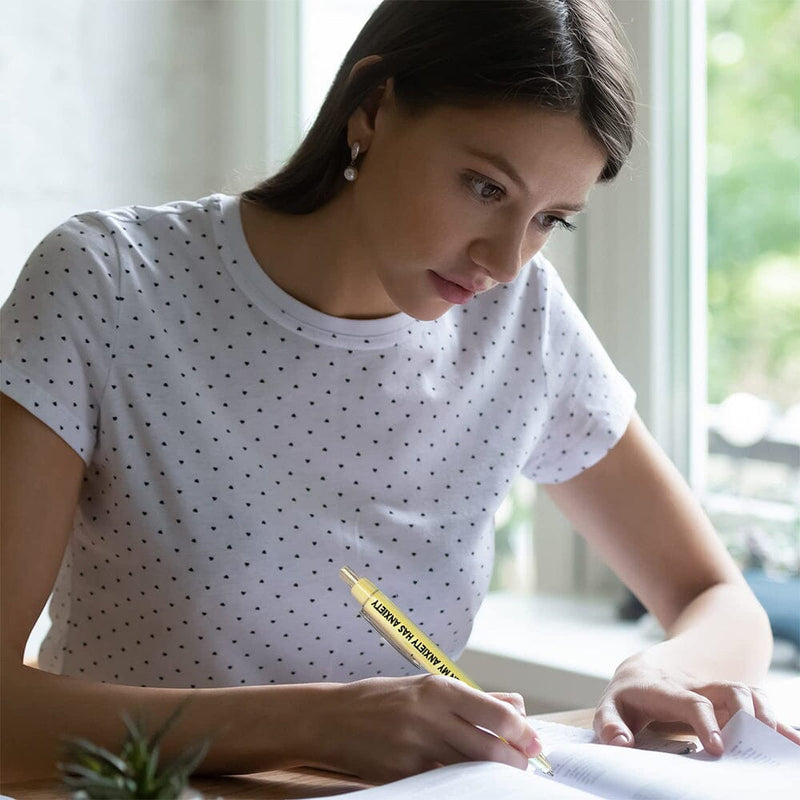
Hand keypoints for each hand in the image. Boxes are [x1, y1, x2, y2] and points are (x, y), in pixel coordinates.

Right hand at [312, 675, 541, 781]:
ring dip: (493, 775)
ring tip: (502, 773)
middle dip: (517, 761)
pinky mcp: (403, 776)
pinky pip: (445, 783)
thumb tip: (516, 705)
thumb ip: (473, 698)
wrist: (332, 719)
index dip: (524, 732)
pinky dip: (463, 783)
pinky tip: (469, 781)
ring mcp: (416, 749)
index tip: (536, 742)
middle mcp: (430, 717)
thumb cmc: (383, 700)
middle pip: (490, 748)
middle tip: (526, 764)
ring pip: (471, 770)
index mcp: (438, 689)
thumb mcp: (426, 687)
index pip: (497, 713)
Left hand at [594, 653, 799, 754]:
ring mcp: (716, 693)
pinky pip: (757, 706)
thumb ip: (608, 724)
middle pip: (730, 690)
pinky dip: (776, 721)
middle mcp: (697, 687)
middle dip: (750, 713)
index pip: (691, 701)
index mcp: (667, 690)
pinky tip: (792, 741)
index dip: (706, 722)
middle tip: (763, 743)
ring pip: (748, 694)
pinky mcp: (728, 702)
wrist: (642, 672)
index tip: (718, 748)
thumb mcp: (610, 707)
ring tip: (787, 744)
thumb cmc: (627, 698)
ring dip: (769, 716)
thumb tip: (620, 743)